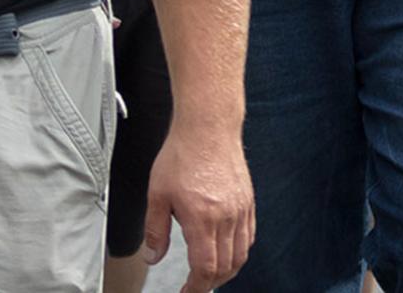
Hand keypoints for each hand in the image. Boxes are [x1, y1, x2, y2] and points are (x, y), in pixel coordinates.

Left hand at [141, 119, 254, 291]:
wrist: (208, 126)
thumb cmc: (182, 154)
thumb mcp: (157, 193)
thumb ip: (155, 229)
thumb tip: (153, 256)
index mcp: (202, 219)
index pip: (205, 269)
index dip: (196, 287)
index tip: (187, 292)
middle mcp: (226, 218)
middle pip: (226, 268)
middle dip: (210, 283)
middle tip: (195, 286)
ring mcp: (241, 211)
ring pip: (240, 256)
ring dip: (226, 271)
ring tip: (209, 274)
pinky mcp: (248, 202)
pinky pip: (248, 238)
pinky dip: (238, 252)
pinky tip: (226, 251)